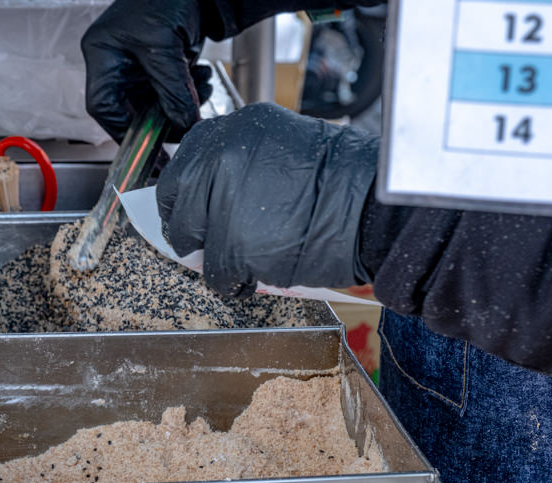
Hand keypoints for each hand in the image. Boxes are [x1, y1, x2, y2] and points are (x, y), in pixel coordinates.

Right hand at [81, 0, 217, 141]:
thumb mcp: (166, 46)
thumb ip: (173, 89)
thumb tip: (182, 124)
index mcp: (103, 54)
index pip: (103, 106)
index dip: (123, 131)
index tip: (147, 148)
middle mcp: (117, 62)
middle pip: (132, 108)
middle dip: (162, 117)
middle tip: (185, 126)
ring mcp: (138, 64)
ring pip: (156, 103)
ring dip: (181, 103)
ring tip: (200, 88)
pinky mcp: (160, 64)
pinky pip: (171, 91)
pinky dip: (189, 91)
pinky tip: (201, 76)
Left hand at [158, 103, 378, 295]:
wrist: (372, 208)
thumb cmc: (341, 182)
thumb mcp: (282, 147)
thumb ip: (241, 163)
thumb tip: (209, 194)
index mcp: (234, 131)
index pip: (184, 164)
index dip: (182, 195)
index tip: (186, 211)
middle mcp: (223, 158)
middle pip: (178, 202)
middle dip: (186, 228)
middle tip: (199, 246)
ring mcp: (225, 200)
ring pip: (198, 241)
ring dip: (213, 258)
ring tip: (240, 262)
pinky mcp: (234, 244)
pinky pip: (218, 272)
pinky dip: (231, 281)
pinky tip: (251, 275)